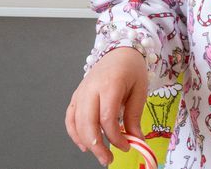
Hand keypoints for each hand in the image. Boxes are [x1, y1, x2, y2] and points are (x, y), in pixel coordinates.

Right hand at [65, 47, 147, 165]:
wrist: (120, 52)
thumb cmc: (131, 69)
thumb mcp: (140, 90)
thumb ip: (135, 115)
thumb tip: (137, 140)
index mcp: (110, 84)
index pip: (107, 118)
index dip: (115, 137)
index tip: (126, 147)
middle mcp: (91, 88)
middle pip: (87, 123)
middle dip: (97, 145)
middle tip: (108, 159)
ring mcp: (81, 92)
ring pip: (76, 122)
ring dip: (86, 142)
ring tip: (99, 154)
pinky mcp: (76, 96)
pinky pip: (70, 117)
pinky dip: (74, 133)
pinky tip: (84, 144)